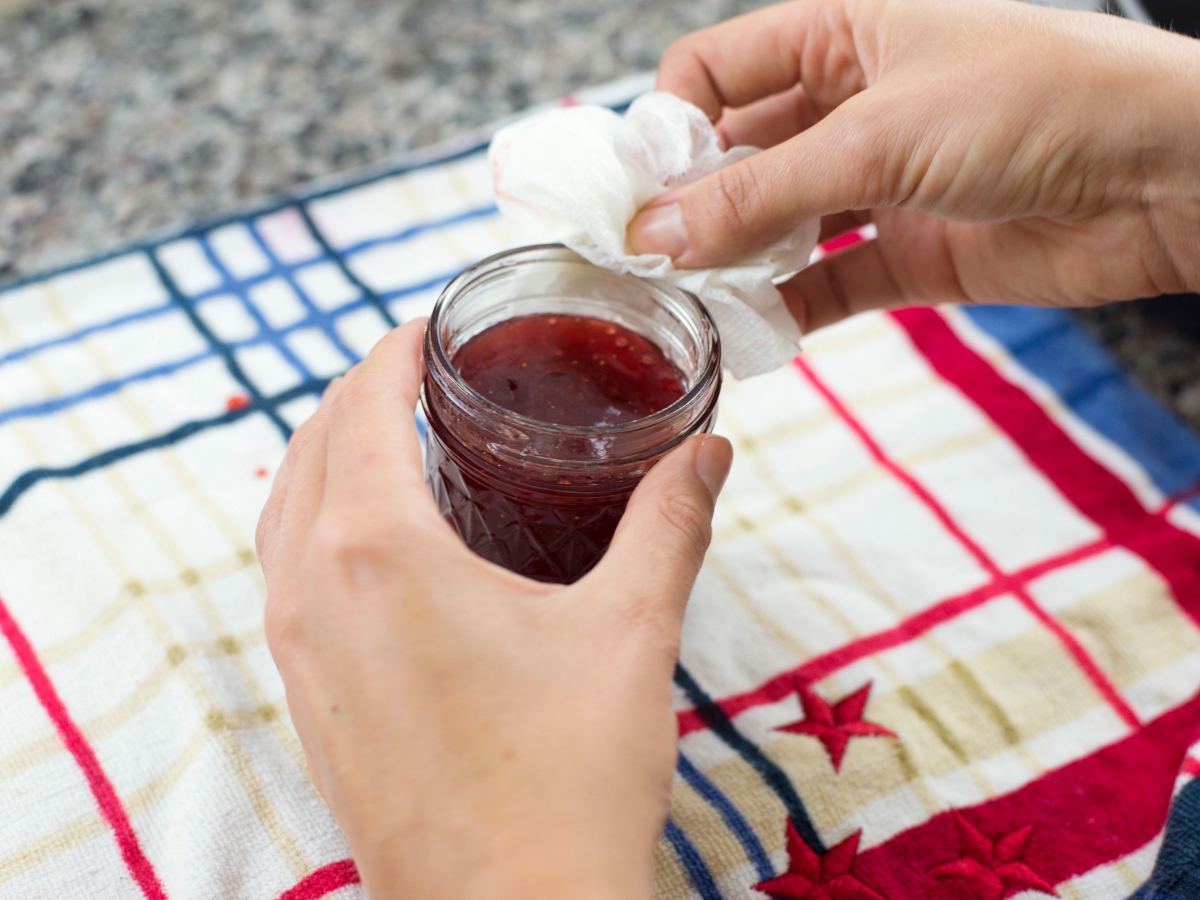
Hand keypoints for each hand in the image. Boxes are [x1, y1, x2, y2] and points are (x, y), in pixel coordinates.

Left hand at [255, 320, 732, 899]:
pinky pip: (289, 584)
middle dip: (358, 397)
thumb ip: (668, 523)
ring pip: (284, 519)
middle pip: (305, 451)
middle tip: (424, 377)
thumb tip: (708, 454)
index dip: (393, 352)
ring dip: (329, 463)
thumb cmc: (567, 778)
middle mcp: (312, 595)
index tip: (433, 329)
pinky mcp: (306, 708)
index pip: (359, 407)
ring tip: (397, 446)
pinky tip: (384, 552)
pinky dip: (320, 532)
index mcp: (376, 553)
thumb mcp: (630, 630)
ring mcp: (297, 658)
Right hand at [627, 0, 1199, 331]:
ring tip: (696, 303)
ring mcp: (880, 183)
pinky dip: (788, 310)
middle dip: (694, 206)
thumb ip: (760, 191)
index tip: (637, 192)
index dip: (669, 125)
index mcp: (840, 35)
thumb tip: (657, 231)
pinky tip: (755, 333)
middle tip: (652, 262)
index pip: (717, 70)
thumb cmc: (1040, 101)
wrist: (1168, 176)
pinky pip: (826, 282)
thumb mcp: (879, 136)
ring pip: (777, 225)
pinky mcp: (912, 253)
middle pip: (738, 154)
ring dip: (736, 264)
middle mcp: (852, 106)